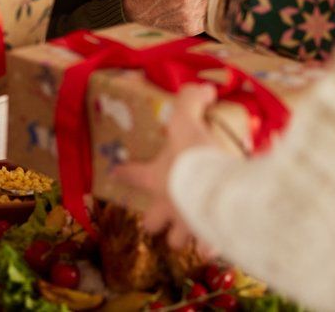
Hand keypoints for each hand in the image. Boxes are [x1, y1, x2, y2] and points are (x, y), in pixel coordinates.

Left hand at [115, 84, 220, 252]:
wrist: (219, 187)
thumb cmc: (194, 154)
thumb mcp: (187, 119)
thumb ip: (191, 100)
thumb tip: (204, 88)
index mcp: (155, 179)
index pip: (132, 175)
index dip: (124, 172)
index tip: (116, 172)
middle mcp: (166, 206)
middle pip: (151, 223)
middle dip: (154, 220)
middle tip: (162, 212)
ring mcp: (186, 226)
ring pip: (176, 241)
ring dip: (181, 235)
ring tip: (190, 228)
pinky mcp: (209, 238)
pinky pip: (208, 247)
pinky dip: (211, 245)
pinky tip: (216, 241)